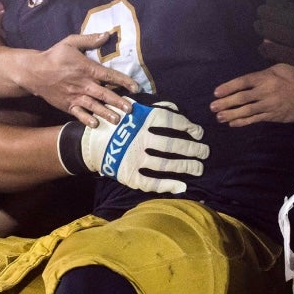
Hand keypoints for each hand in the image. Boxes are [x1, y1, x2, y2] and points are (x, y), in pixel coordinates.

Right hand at [17, 32, 139, 125]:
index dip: (124, 81)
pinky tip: (96, 125)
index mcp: (86, 69)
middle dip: (118, 102)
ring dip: (106, 113)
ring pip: (94, 106)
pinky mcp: (67, 105)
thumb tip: (107, 34)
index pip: (109, 76)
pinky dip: (87, 120)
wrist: (34, 72)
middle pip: (104, 94)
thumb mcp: (71, 42)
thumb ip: (90, 40)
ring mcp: (75, 97)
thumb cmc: (54, 56)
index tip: (135, 87)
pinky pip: (79, 114)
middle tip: (131, 109)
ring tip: (117, 120)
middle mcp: (83, 84)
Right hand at [57, 100, 208, 192]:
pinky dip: (167, 185)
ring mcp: (134, 158)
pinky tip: (182, 186)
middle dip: (192, 148)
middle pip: (172, 144)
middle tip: (205, 151)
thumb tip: (175, 108)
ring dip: (185, 166)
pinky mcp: (128, 175)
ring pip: (165, 164)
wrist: (88, 143)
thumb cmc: (115, 123)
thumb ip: (153, 108)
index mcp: (141, 119)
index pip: (171, 121)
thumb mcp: (130, 109)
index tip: (198, 132)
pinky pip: (151, 182)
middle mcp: (139, 138)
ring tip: (199, 168)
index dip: (188, 126)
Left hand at [211, 64, 293, 126]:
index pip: (243, 82)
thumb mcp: (283, 66)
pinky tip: (233, 123)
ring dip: (231, 114)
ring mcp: (269, 105)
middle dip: (225, 103)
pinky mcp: (273, 116)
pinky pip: (255, 119)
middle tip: (213, 107)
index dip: (228, 87)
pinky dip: (243, 122)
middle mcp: (266, 92)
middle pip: (241, 98)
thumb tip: (264, 39)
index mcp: (267, 77)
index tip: (216, 93)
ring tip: (219, 117)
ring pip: (246, 111)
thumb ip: (267, 64)